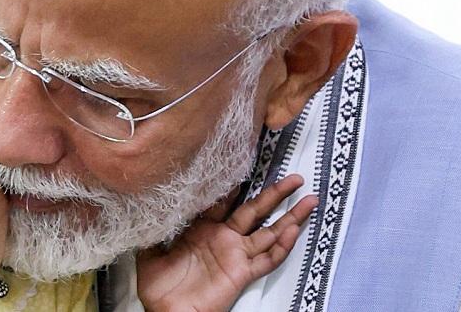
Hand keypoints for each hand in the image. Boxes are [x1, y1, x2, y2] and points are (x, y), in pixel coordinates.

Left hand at [135, 175, 316, 311]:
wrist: (166, 311)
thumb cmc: (158, 284)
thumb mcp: (150, 248)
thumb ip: (157, 225)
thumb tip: (154, 200)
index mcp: (203, 228)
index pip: (224, 199)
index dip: (236, 182)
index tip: (248, 162)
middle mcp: (224, 238)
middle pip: (255, 210)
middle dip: (275, 193)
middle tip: (294, 177)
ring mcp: (236, 255)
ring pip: (269, 232)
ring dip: (290, 217)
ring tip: (309, 200)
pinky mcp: (242, 273)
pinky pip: (267, 260)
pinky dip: (282, 246)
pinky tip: (293, 232)